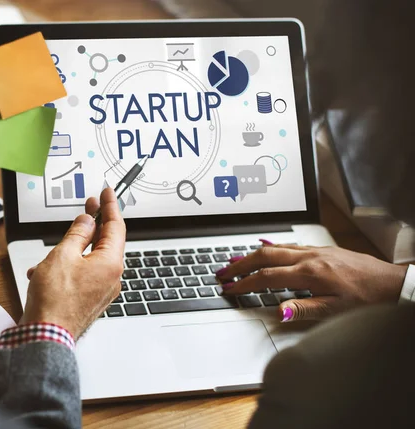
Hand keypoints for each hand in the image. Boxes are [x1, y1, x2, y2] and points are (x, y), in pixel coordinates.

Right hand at [19, 188, 125, 339]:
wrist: (46, 336)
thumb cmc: (55, 300)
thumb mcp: (63, 255)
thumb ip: (77, 234)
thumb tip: (87, 221)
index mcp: (110, 263)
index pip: (116, 227)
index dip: (110, 206)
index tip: (107, 193)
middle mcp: (111, 277)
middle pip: (106, 242)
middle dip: (93, 224)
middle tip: (89, 206)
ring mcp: (102, 290)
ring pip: (90, 259)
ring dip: (72, 250)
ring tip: (53, 250)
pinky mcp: (91, 299)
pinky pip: (83, 274)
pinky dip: (67, 267)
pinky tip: (47, 271)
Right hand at [217, 241, 407, 321]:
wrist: (393, 284)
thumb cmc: (367, 299)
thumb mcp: (336, 311)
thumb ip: (303, 309)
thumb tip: (277, 310)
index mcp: (310, 273)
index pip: (267, 277)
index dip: (244, 283)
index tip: (229, 288)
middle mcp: (310, 257)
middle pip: (264, 255)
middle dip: (240, 263)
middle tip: (222, 271)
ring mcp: (315, 251)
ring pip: (275, 247)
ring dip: (252, 254)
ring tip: (234, 260)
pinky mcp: (322, 249)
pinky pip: (289, 244)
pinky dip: (271, 246)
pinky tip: (265, 247)